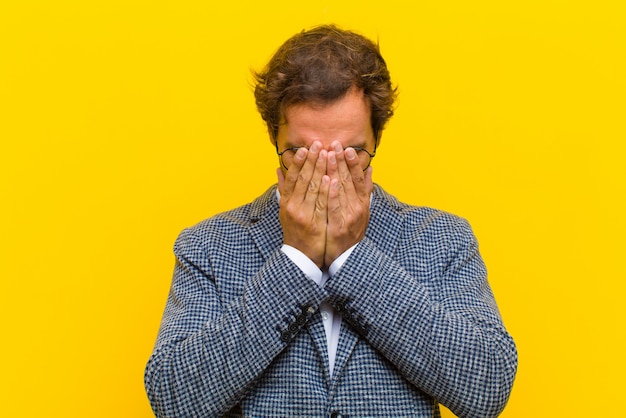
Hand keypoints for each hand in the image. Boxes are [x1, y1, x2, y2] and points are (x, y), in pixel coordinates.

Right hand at [277, 141, 329, 267]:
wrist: (300, 256)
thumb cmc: (295, 230)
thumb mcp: (285, 209)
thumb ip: (284, 189)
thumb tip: (279, 169)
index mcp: (286, 202)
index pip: (293, 178)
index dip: (299, 162)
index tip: (306, 148)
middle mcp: (293, 207)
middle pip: (303, 179)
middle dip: (312, 160)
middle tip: (319, 144)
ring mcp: (304, 215)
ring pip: (312, 189)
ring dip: (320, 170)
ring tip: (327, 154)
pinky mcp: (315, 224)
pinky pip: (321, 204)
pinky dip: (325, 190)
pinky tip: (330, 178)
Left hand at [324, 141, 372, 267]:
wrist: (346, 258)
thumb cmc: (351, 232)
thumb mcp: (362, 211)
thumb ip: (365, 190)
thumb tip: (369, 169)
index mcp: (362, 203)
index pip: (356, 178)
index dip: (352, 162)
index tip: (346, 147)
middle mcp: (357, 208)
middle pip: (348, 180)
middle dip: (341, 160)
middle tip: (334, 143)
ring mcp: (348, 217)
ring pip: (341, 190)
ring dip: (335, 171)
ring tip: (329, 154)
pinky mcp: (338, 226)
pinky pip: (334, 207)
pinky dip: (332, 193)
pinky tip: (328, 180)